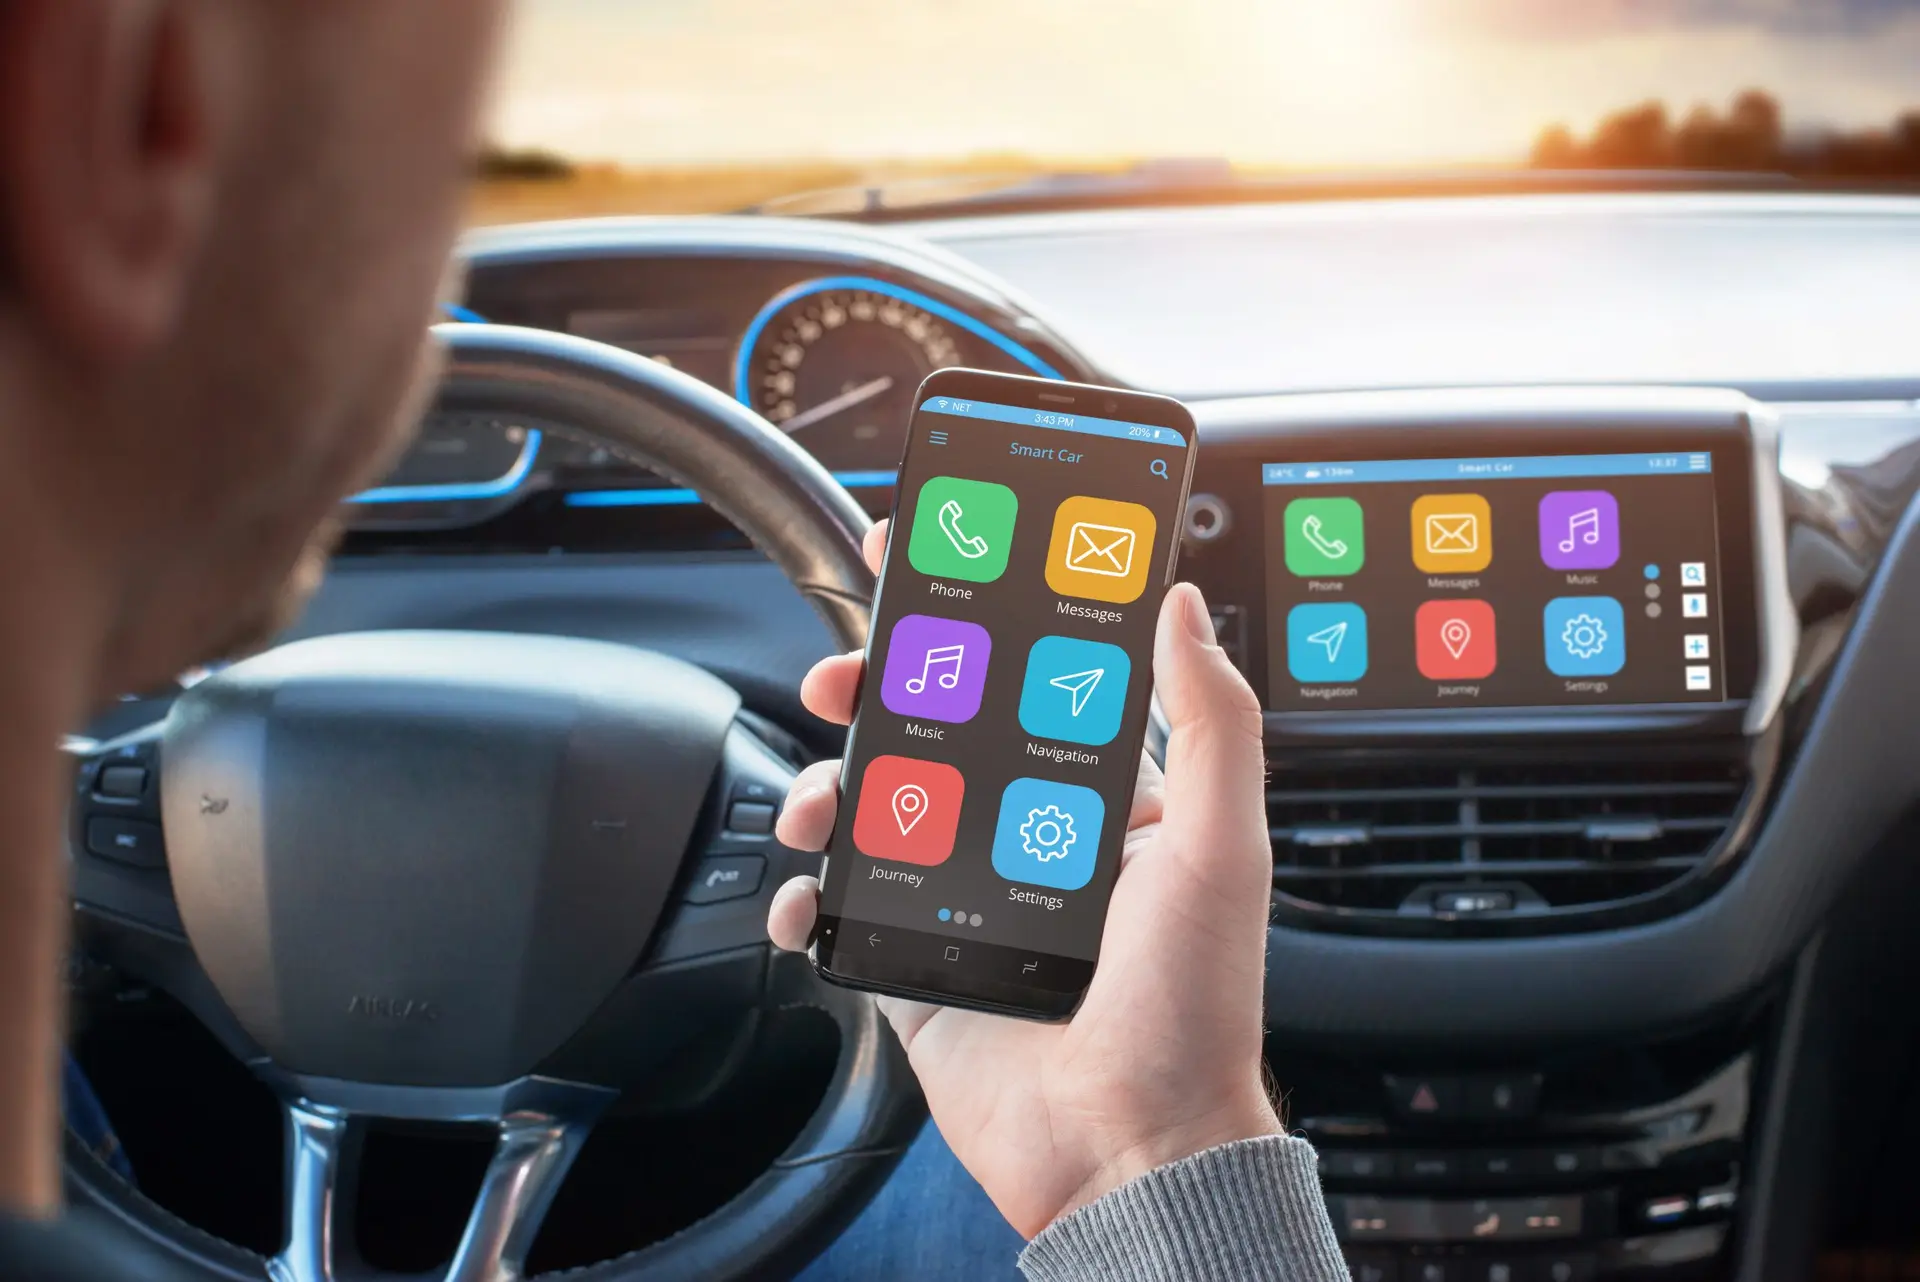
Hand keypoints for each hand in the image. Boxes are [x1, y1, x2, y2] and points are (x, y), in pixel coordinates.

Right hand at [768, 520, 1280, 1238]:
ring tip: (820, 803)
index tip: (923, 567)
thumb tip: (1184, 604)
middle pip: (930, 735)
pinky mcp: (911, 966)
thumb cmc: (1192, 1011)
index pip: (1028, 683)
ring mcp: (962, 901)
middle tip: (842, 676)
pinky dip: (803, 897)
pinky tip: (805, 896)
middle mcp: (1026, 840)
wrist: (1129, 1153)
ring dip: (827, 787)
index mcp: (1101, 802)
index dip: (972, 623)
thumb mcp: (1224, 850)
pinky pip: (838, 912)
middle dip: (876, 692)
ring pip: (872, 810)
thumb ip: (1213, 722)